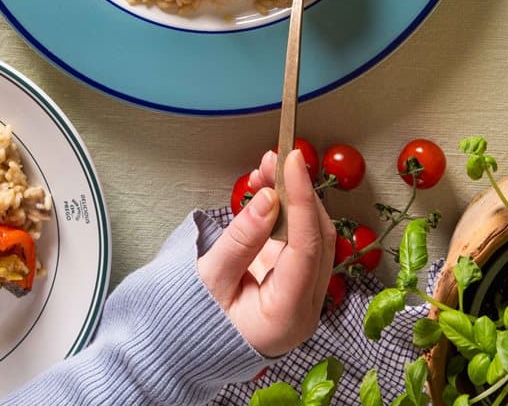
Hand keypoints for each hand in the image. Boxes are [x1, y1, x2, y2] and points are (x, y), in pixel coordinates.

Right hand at [197, 149, 334, 356]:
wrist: (189, 349)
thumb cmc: (197, 322)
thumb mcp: (210, 280)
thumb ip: (241, 240)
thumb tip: (269, 199)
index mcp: (288, 317)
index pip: (307, 248)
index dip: (302, 199)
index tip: (293, 162)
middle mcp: (306, 308)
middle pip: (317, 239)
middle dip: (299, 193)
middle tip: (278, 158)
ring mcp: (304, 295)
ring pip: (313, 236)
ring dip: (294, 198)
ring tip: (268, 166)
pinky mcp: (295, 280)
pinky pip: (300, 239)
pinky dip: (288, 211)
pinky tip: (269, 187)